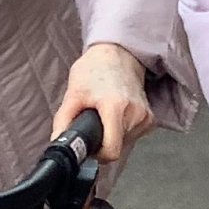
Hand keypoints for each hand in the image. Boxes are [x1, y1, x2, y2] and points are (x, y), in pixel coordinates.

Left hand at [50, 41, 154, 171]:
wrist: (118, 54)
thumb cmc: (95, 69)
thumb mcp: (73, 93)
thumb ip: (63, 121)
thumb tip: (58, 143)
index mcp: (116, 107)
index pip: (111, 152)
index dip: (97, 154)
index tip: (91, 146)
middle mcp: (135, 114)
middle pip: (116, 149)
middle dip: (102, 141)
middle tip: (95, 122)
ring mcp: (145, 117)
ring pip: (124, 144)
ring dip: (112, 136)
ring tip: (105, 115)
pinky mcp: (150, 119)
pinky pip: (132, 136)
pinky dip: (122, 131)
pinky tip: (116, 115)